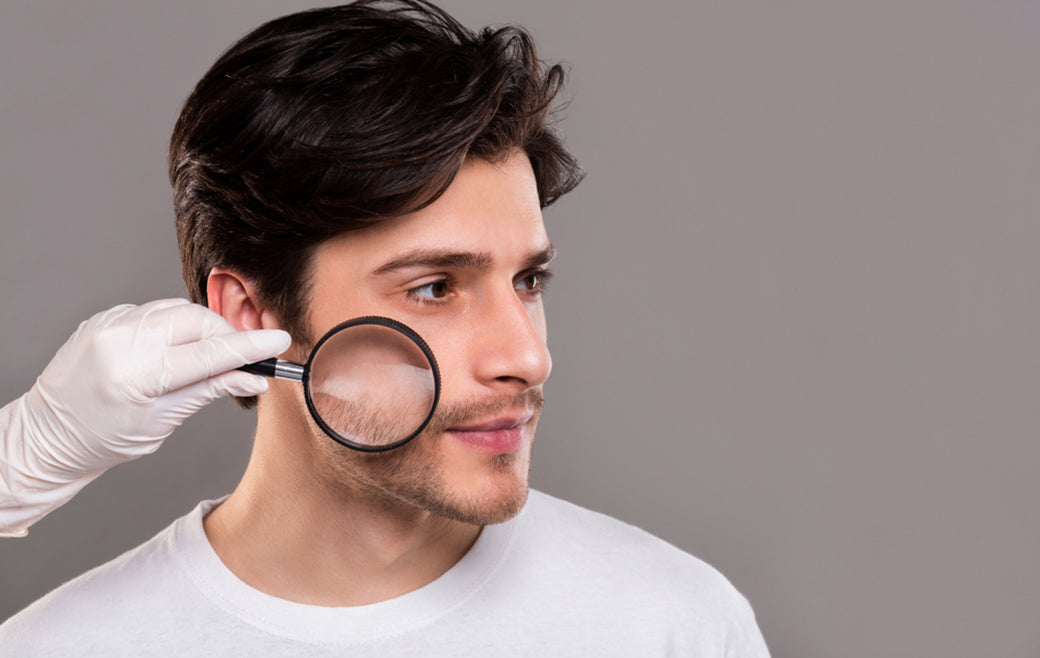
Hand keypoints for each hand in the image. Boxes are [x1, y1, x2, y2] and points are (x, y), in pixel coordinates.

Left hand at [0, 298, 289, 535]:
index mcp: (137, 376)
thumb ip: (209, 390)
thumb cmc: (102, 439)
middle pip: (198, 320)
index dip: (249, 347)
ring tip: (201, 358)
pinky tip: (169, 350)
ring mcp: (109, 324)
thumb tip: (254, 378)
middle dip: (225, 335)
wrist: (47, 435)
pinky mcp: (104, 317)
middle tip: (241, 357)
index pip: (209, 353)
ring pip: (178, 309)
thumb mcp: (162, 423)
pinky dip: (172, 326)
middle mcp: (121, 342)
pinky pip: (153, 311)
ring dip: (200, 329)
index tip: (278, 341)